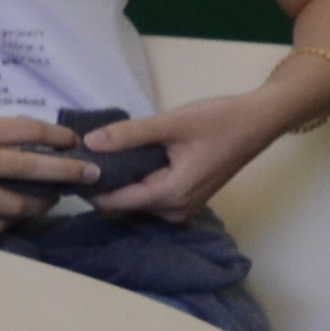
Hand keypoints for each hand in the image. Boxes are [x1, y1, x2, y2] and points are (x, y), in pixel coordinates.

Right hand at [0, 112, 90, 235]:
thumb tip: (35, 144)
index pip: (27, 130)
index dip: (58, 136)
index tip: (75, 142)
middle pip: (30, 169)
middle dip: (67, 172)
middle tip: (91, 175)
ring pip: (14, 205)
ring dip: (40, 203)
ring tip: (51, 200)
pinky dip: (9, 221)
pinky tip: (16, 215)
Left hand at [83, 88, 295, 220]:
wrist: (260, 120)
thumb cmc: (220, 120)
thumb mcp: (171, 123)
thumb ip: (129, 134)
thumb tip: (88, 143)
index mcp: (171, 195)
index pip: (114, 202)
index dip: (88, 186)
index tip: (69, 167)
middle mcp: (175, 210)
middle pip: (122, 204)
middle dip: (102, 182)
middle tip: (82, 155)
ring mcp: (182, 208)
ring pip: (135, 200)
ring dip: (119, 181)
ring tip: (101, 153)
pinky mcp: (186, 198)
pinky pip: (150, 195)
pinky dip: (136, 180)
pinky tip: (126, 158)